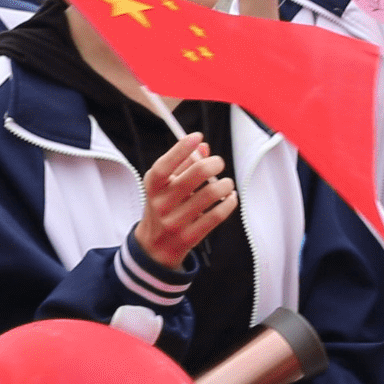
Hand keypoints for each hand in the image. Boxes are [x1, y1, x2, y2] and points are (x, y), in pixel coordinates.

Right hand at [132, 131, 237, 269]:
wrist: (154, 247)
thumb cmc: (163, 208)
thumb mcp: (165, 186)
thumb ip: (182, 165)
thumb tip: (203, 146)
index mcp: (153, 187)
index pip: (165, 165)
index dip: (181, 149)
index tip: (196, 136)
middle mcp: (161, 204)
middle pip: (193, 176)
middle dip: (213, 164)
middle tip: (219, 162)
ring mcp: (174, 222)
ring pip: (209, 195)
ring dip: (225, 184)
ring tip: (227, 183)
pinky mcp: (189, 237)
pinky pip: (216, 216)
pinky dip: (228, 203)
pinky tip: (230, 198)